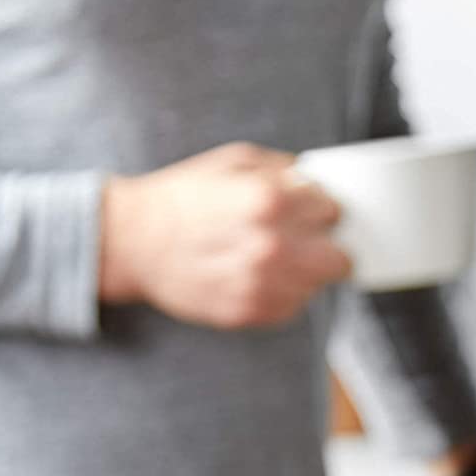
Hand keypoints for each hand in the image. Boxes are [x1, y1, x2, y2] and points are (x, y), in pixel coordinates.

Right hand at [99, 142, 352, 328]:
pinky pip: (294, 307)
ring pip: (319, 287)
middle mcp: (272, 247)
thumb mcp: (231, 162)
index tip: (309, 210)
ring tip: (274, 258)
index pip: (333, 211)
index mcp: (269, 201)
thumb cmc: (182, 198)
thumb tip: (317, 183)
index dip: (321, 208)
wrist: (134, 242)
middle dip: (328, 247)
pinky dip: (284, 293)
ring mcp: (264, 285)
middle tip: (308, 240)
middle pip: (341, 259)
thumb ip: (282, 171)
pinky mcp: (253, 313)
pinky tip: (258, 276)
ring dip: (306, 273)